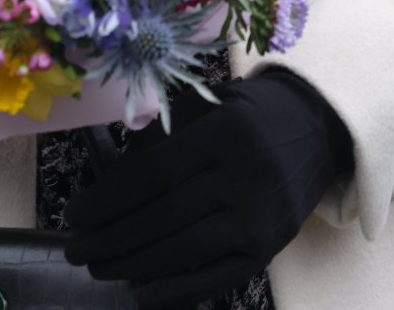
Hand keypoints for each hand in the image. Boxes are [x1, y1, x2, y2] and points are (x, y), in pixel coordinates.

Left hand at [63, 69, 353, 307]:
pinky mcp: (269, 249)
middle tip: (75, 246)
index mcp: (226, 132)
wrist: (318, 129)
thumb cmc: (250, 113)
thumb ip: (162, 132)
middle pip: (165, 215)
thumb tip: (111, 172)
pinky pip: (217, 278)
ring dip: (133, 264)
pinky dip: (176, 290)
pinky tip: (141, 292)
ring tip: (97, 267)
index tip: (75, 211)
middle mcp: (246, 176)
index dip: (109, 197)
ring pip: (186, 250)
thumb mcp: (210, 104)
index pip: (155, 172)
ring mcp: (260, 218)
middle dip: (112, 236)